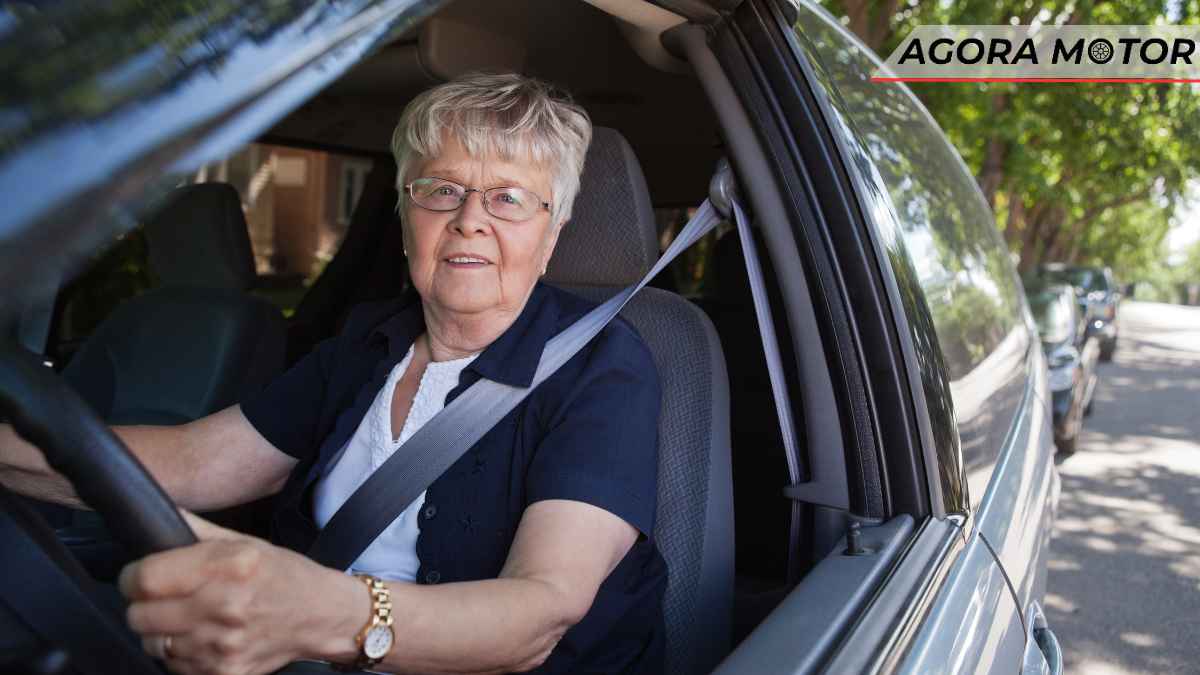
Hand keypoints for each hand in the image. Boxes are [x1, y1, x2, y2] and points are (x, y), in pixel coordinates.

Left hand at [120, 511, 363, 674]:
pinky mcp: (224, 672)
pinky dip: (181, 653)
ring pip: (153, 643)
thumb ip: (196, 531)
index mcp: (230, 566)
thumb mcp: (246, 542)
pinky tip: (202, 637)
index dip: (131, 578)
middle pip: (140, 616)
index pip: (146, 579)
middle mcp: (224, 607)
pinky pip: (174, 665)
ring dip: (161, 631)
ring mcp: (223, 645)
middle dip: (143, 605)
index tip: (135, 577)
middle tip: (161, 598)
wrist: (321, 616)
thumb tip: (156, 516)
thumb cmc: (284, 576)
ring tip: (186, 618)